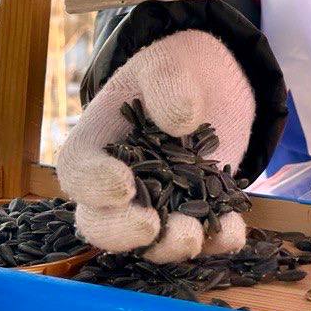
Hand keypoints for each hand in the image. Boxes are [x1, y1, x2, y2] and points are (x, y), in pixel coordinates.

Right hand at [56, 30, 255, 262]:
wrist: (213, 83)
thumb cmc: (172, 70)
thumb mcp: (165, 64)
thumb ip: (166, 83)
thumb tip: (180, 122)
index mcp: (97, 146)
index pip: (78, 173)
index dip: (94, 186)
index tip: (122, 184)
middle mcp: (120, 186)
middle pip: (103, 224)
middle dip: (123, 233)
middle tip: (149, 227)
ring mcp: (160, 204)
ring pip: (152, 242)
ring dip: (170, 246)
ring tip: (192, 236)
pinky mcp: (199, 211)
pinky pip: (206, 236)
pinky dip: (218, 238)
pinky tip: (232, 230)